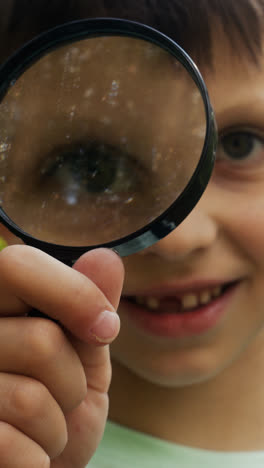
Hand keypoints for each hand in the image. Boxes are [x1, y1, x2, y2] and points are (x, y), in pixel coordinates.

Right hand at [0, 245, 123, 466]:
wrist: (44, 466)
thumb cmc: (62, 406)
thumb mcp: (85, 354)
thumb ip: (91, 306)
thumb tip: (105, 257)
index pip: (17, 266)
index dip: (73, 293)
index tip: (106, 327)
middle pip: (39, 339)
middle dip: (72, 377)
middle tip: (65, 395)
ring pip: (30, 398)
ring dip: (58, 424)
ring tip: (46, 428)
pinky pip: (13, 444)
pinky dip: (37, 456)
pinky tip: (26, 454)